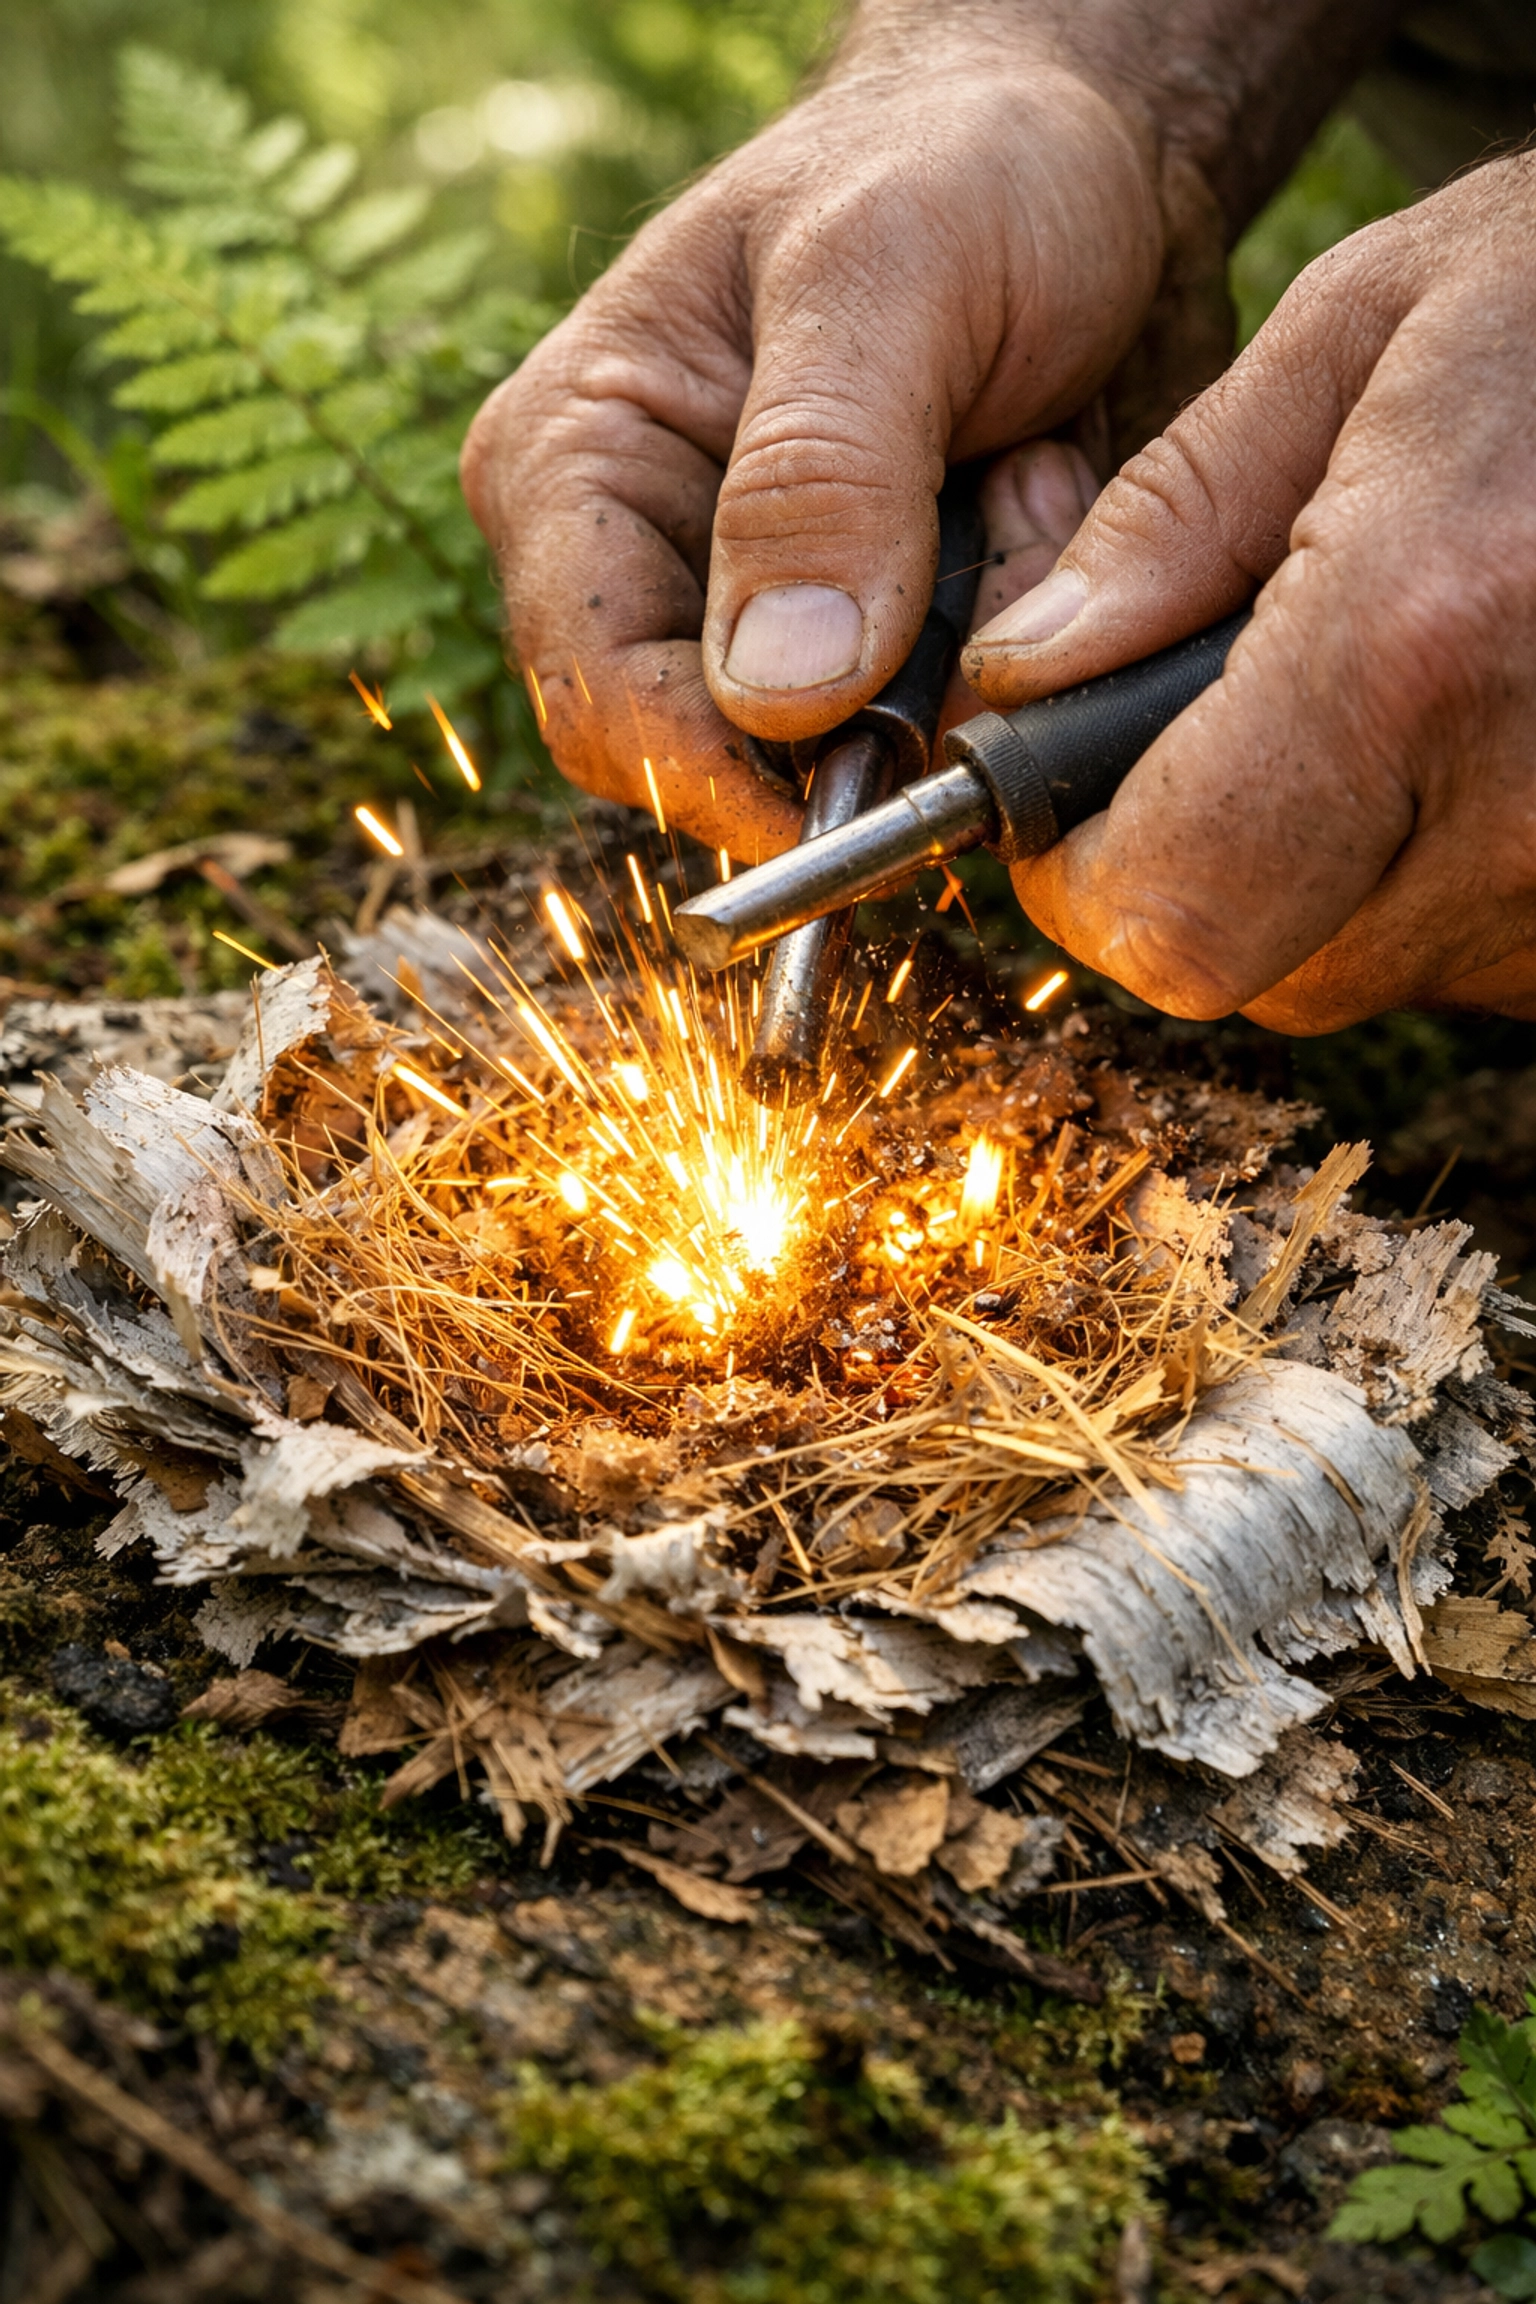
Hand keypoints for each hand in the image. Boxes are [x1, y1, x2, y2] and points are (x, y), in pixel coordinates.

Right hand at [461, 26, 1173, 862]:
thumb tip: (774, 693)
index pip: (598, 697)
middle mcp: (634, 563)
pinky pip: (935, 730)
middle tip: (1005, 529)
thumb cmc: (956, 166)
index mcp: (570, 464)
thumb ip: (824, 475)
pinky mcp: (859, 649)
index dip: (726, 775)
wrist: (1075, 155)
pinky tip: (1038, 505)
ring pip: (849, 759)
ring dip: (970, 659)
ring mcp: (748, 618)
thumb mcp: (892, 272)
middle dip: (885, 697)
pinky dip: (1011, 649)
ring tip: (1028, 477)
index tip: (884, 777)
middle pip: (718, 761)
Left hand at [964, 156, 1535, 1030]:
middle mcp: (1521, 804)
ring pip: (1355, 975)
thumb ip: (1171, 518)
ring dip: (1302, 877)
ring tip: (1357, 706)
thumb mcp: (1360, 331)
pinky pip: (1466, 959)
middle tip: (1196, 742)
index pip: (1174, 908)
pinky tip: (1450, 741)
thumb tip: (1026, 673)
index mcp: (1417, 645)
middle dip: (1181, 875)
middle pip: (1251, 974)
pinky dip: (1417, 881)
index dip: (1082, 881)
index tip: (1061, 801)